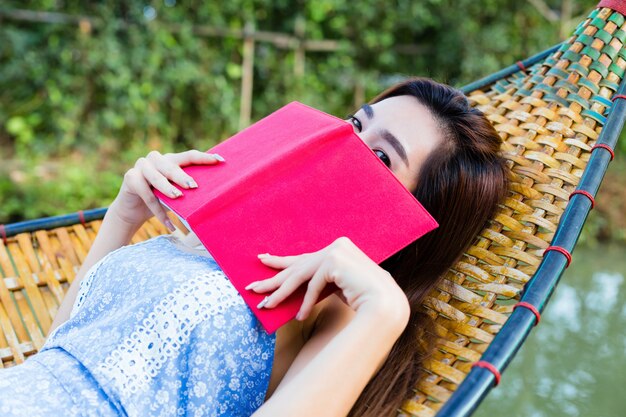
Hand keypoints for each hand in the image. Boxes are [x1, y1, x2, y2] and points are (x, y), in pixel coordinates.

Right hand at [110, 150, 224, 229]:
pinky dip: (157, 209)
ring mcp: (141, 165)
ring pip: (156, 176)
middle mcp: (156, 159)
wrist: (133, 211)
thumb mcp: (176, 194)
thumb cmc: (160, 200)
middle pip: (172, 166)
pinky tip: (169, 224)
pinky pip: (145, 193)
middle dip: (183, 176)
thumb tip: (214, 197)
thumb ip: (187, 189)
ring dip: (167, 188)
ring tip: (178, 198)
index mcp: (171, 159)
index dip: (204, 158)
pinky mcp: (130, 177)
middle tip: (194, 187)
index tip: (220, 160)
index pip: (189, 156)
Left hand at [245, 236, 410, 327]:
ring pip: (300, 275)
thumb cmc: (364, 299)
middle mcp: (336, 246)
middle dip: (273, 278)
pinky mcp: (334, 261)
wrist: (385, 304)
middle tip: (252, 286)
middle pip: (298, 265)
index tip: (263, 259)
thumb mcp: (338, 286)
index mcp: (338, 248)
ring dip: (280, 292)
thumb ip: (322, 280)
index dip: (282, 261)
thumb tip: (298, 285)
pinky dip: (305, 302)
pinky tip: (300, 317)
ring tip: (265, 305)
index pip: (304, 257)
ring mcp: (336, 251)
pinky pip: (313, 285)